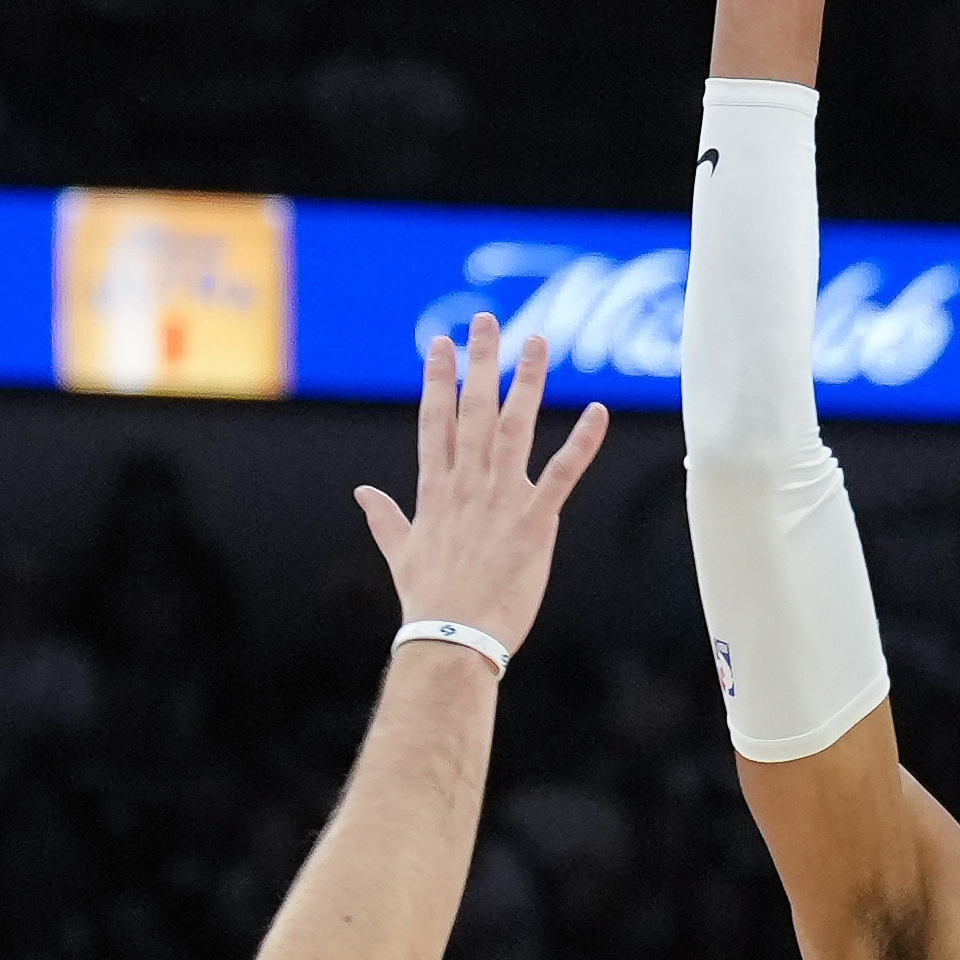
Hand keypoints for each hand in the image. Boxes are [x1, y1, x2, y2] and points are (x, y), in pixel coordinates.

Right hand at [362, 319, 606, 664]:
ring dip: (528, 382)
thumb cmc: (427, 602)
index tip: (441, 344)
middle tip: (487, 320)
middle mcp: (466, 484)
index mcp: (435, 489)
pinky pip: (562, 473)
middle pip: (473, 409)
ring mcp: (500, 499)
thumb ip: (384, 517)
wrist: (451, 639)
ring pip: (515, 427)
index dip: (439, 378)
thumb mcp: (400, 552)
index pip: (435, 420)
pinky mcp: (534, 521)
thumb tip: (361, 494)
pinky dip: (582, 442)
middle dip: (481, 361)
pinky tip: (598, 411)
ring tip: (538, 343)